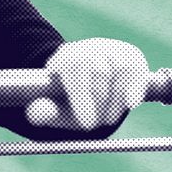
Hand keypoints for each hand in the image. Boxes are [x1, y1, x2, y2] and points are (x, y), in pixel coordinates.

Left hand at [26, 38, 148, 131]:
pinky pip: (136, 68)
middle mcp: (88, 48)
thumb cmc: (70, 98)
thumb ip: (43, 111)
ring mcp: (110, 49)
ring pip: (120, 68)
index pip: (74, 68)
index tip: (86, 123)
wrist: (88, 84)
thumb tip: (34, 113)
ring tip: (108, 116)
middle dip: (99, 102)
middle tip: (97, 123)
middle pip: (99, 69)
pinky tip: (130, 103)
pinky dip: (135, 86)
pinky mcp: (130, 56)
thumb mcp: (54, 106)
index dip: (82, 96)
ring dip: (116, 100)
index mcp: (65, 57)